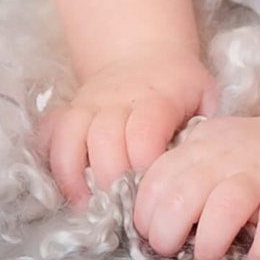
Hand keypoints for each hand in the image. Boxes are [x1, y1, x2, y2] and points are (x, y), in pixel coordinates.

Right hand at [41, 50, 219, 206]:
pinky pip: (52, 135)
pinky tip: (70, 191)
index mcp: (156, 98)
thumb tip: (204, 169)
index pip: (143, 131)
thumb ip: (207, 129)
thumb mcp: (204, 95)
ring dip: (77, 177)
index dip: (144, 164)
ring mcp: (89, 104)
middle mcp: (117, 99)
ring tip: (90, 207)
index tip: (152, 192)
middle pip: (104, 139)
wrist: (141, 50)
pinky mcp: (69, 110)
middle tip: (123, 209)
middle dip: (111, 179)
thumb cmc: (179, 84)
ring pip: (72, 137)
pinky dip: (56, 164)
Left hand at [134, 113, 259, 259]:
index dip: (145, 214)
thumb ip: (179, 174)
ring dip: (210, 240)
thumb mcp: (204, 148)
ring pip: (227, 205)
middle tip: (171, 252)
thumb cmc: (243, 154)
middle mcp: (224, 160)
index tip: (149, 235)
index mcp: (197, 149)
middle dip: (168, 231)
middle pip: (185, 194)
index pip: (158, 180)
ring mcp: (259, 177)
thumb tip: (148, 221)